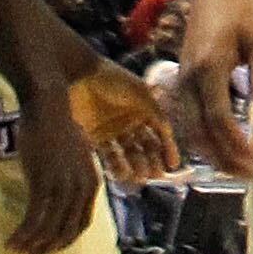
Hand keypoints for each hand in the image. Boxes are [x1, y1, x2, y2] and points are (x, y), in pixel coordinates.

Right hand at [11, 86, 106, 253]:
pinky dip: (23, 232)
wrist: (48, 108)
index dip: (66, 238)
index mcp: (92, 182)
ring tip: (17, 249)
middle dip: (49, 247)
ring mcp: (63, 185)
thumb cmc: (59, 128)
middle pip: (66, 229)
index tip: (51, 247)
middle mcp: (81, 187)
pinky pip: (34, 217)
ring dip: (32, 243)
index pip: (82, 222)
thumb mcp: (78, 156)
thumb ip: (76, 177)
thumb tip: (68, 194)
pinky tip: (12, 239)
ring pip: (49, 227)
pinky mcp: (43, 182)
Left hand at [71, 52, 180, 185]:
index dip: (167, 148)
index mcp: (145, 109)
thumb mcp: (140, 93)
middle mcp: (131, 122)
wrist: (79, 76)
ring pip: (128, 153)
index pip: (160, 133)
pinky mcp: (95, 137)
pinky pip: (109, 155)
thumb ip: (156, 111)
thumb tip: (169, 133)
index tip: (172, 164)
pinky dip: (116, 165)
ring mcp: (113, 130)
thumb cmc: (113, 80)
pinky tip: (122, 174)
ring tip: (138, 177)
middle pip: (145, 146)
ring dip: (135, 165)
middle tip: (154, 175)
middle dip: (151, 161)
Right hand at [179, 0, 252, 176]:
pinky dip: (198, 139)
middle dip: (223, 157)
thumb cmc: (242, 9)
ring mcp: (180, 80)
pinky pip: (183, 119)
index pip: (219, 118)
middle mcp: (189, 78)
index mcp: (209, 66)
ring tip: (234, 169)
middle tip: (248, 175)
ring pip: (188, 128)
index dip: (235, 145)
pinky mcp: (180, 80)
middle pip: (200, 130)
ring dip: (209, 152)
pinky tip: (215, 149)